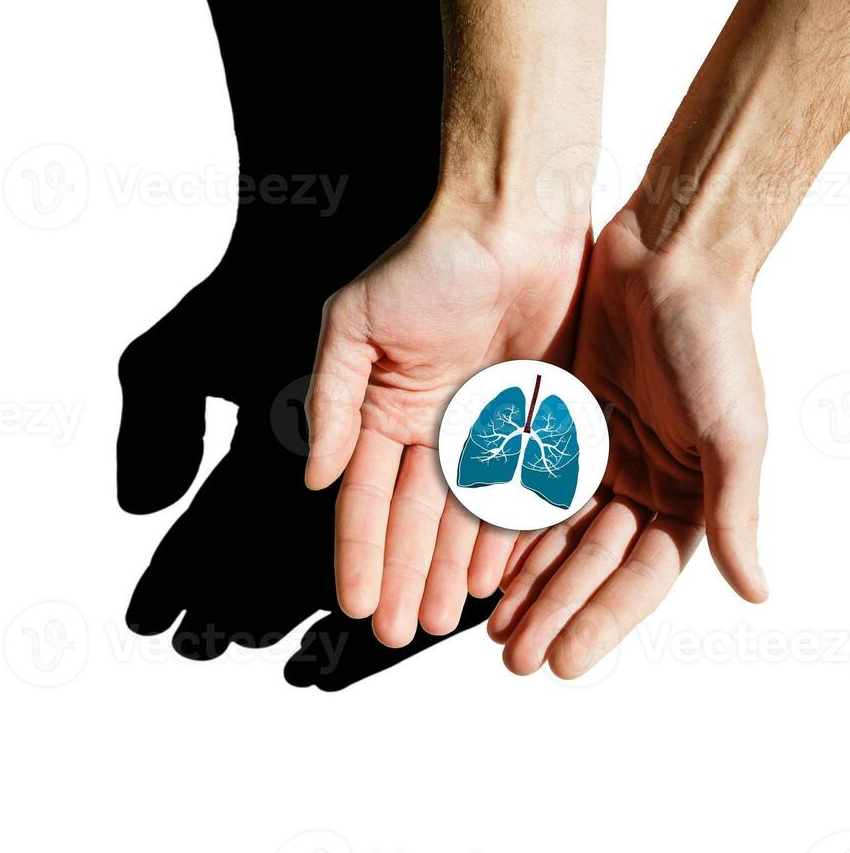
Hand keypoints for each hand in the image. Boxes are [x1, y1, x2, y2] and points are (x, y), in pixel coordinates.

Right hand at [117, 256, 495, 687]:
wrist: (514, 218)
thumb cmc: (426, 260)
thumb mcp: (353, 324)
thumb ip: (330, 402)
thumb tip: (315, 478)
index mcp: (382, 411)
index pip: (363, 499)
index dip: (357, 554)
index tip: (351, 605)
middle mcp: (429, 431)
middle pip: (411, 523)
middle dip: (400, 579)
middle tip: (394, 634)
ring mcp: (484, 432)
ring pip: (463, 521)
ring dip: (448, 573)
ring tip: (439, 622)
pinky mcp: (536, 424)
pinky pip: (519, 495)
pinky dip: (505, 540)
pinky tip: (494, 581)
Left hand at [488, 213, 770, 677]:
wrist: (666, 258)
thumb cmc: (712, 337)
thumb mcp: (733, 430)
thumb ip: (734, 510)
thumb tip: (756, 590)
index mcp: (688, 495)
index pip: (638, 577)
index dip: (601, 621)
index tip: (563, 664)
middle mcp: (640, 484)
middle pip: (587, 566)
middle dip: (552, 612)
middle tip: (512, 658)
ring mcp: (597, 457)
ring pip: (551, 535)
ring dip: (523, 582)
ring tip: (490, 627)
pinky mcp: (559, 426)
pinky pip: (525, 486)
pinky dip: (503, 525)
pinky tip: (476, 562)